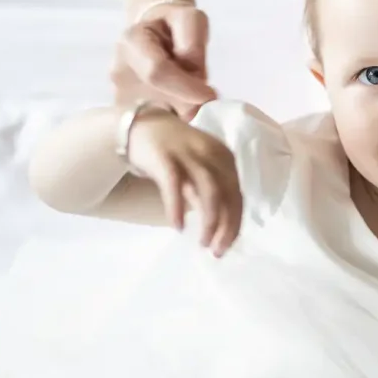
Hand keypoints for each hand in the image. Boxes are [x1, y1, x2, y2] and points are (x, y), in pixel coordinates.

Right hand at [110, 3, 216, 118]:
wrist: (153, 36)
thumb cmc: (175, 26)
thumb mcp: (191, 19)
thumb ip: (193, 41)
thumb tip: (191, 71)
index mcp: (131, 42)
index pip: (157, 72)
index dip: (188, 88)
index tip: (211, 94)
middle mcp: (119, 72)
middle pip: (158, 101)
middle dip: (188, 104)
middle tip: (202, 94)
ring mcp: (119, 97)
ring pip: (158, 120)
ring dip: (182, 113)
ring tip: (188, 95)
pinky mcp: (126, 117)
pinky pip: (155, 128)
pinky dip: (175, 122)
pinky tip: (180, 108)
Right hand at [126, 108, 242, 255]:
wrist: (139, 126)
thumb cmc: (174, 154)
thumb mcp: (201, 168)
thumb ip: (213, 191)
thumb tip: (223, 227)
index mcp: (225, 158)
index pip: (238, 195)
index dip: (236, 224)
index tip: (228, 246)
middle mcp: (212, 154)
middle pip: (229, 195)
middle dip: (227, 227)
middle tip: (217, 251)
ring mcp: (189, 154)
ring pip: (209, 192)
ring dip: (210, 222)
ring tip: (203, 243)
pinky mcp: (165, 157)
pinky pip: (175, 186)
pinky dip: (178, 209)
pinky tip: (178, 227)